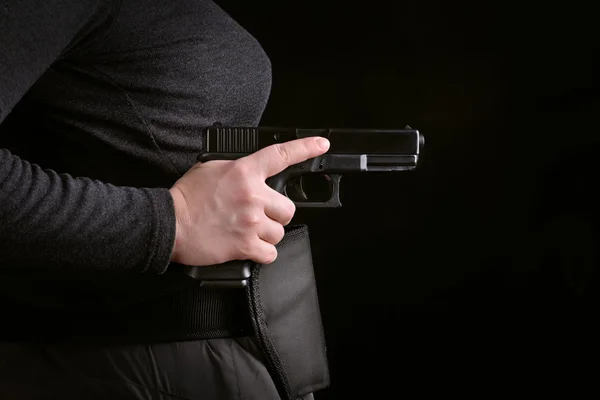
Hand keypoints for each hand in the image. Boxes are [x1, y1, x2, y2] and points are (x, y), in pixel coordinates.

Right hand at [169, 137, 329, 265]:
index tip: (320, 145)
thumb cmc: (186, 197)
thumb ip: (238, 168)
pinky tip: (249, 246)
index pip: (281, 155)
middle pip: (288, 208)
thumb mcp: (211, 168)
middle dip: (276, 214)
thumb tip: (253, 171)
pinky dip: (262, 253)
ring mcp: (250, 222)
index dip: (305, 148)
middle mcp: (252, 196)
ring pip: (279, 232)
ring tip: (248, 231)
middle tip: (259, 215)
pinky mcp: (245, 245)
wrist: (170, 224)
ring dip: (267, 234)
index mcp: (244, 172)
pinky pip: (270, 253)